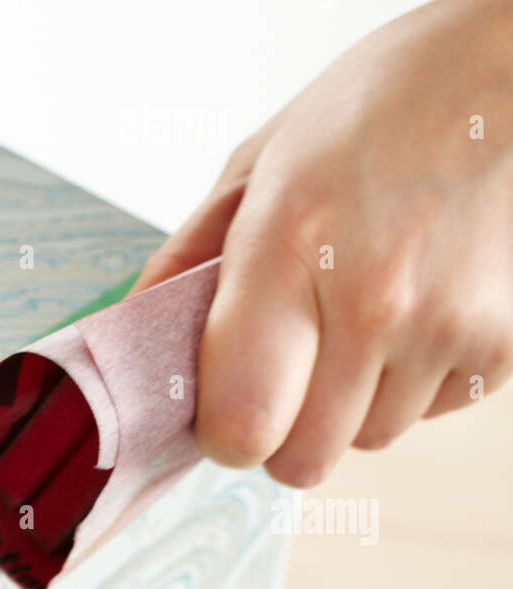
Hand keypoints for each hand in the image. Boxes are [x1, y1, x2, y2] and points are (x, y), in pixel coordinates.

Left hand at [130, 0, 512, 487]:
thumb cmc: (385, 106)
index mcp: (289, 246)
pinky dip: (410, 386)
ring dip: (349, 405)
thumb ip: (188, 259)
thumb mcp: (262, 161)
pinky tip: (414, 314)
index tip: (226, 405)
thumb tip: (133, 338)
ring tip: (360, 319)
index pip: (240, 426)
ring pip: (365, 442)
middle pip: (301, 462)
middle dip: (283, 433)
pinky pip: (427, 418)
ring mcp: (444, 327)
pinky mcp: (500, 346)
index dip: (225, 433)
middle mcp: (372, 299)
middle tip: (287, 372)